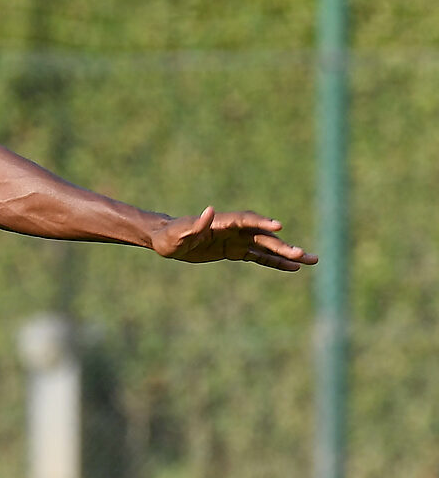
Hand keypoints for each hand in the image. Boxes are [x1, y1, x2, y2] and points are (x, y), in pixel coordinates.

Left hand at [151, 207, 318, 271]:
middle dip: (282, 245)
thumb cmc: (170, 235)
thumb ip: (195, 224)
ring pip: (267, 247)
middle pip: (262, 236)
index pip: (246, 220)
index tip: (279, 226)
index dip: (262, 222)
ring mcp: (237, 240)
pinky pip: (259, 257)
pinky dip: (275, 262)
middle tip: (302, 254)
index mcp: (221, 222)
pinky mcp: (235, 251)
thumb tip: (210, 210)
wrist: (166, 239)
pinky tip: (293, 267)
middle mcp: (233, 229)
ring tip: (311, 260)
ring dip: (287, 253)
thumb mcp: (179, 232)